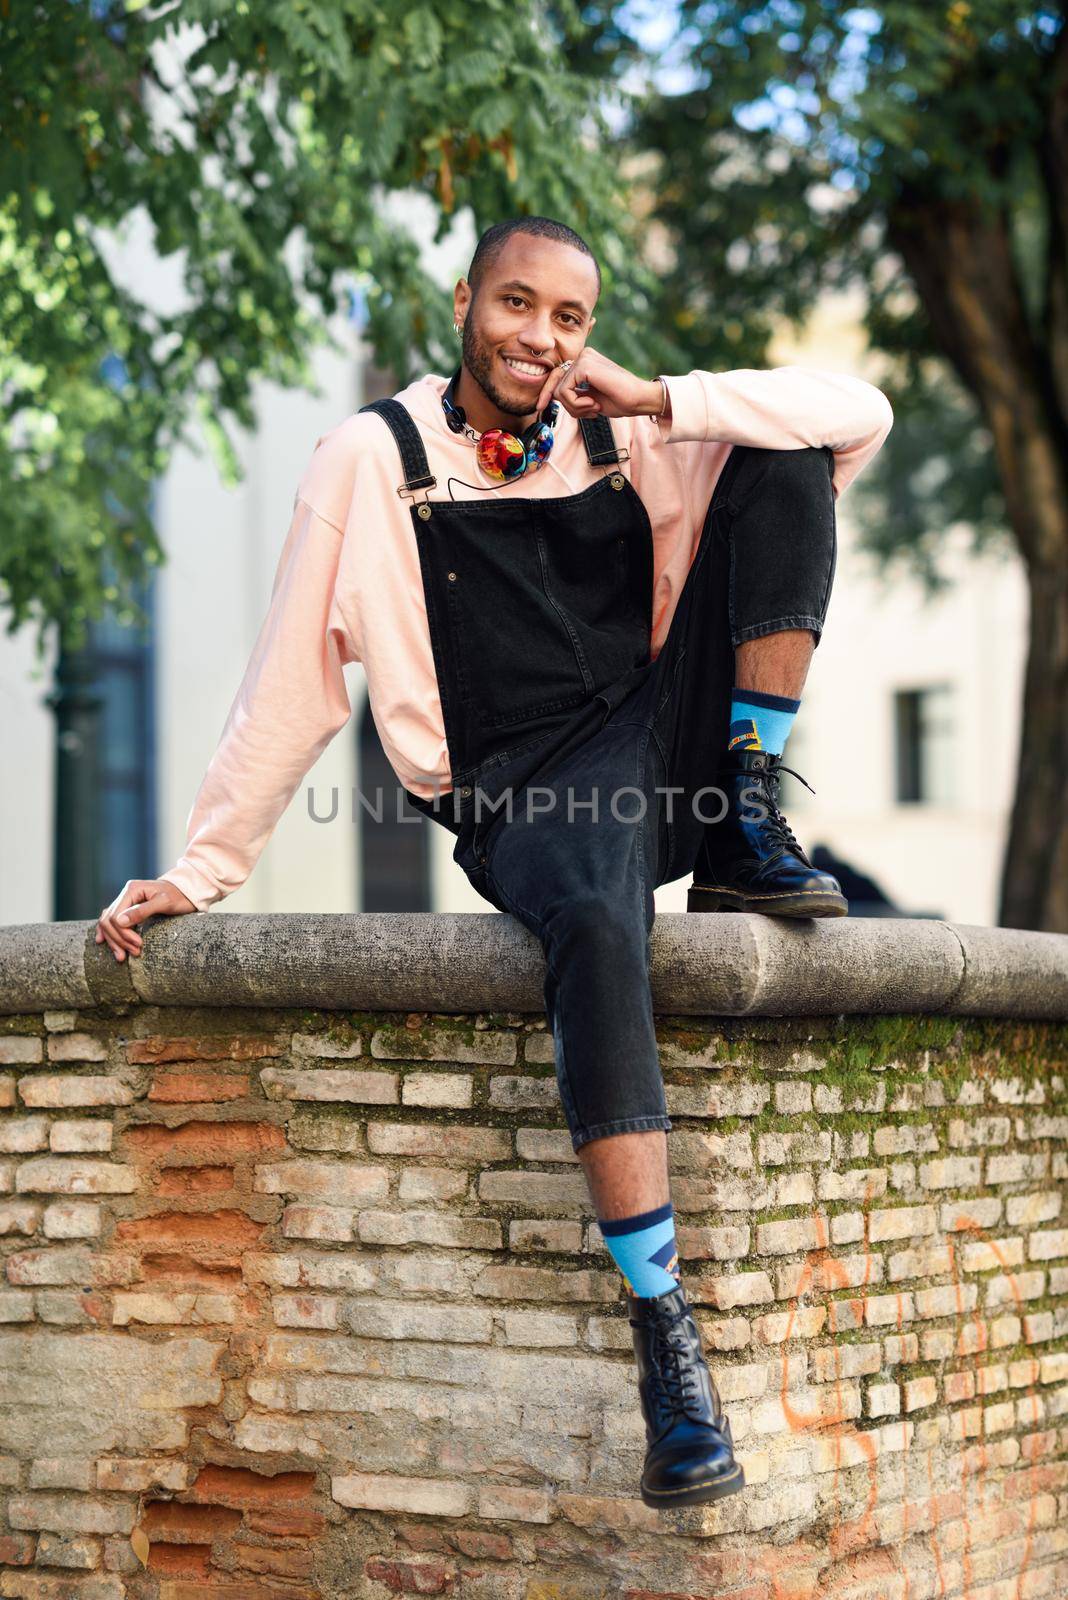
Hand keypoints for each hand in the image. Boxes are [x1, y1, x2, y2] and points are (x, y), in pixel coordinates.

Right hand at [95, 879, 196, 961]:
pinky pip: (111, 921)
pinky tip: (103, 942)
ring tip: (122, 957)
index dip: (123, 933)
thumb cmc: (179, 896)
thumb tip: (119, 922)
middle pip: (109, 920)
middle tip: (134, 953)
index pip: (115, 915)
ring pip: (108, 923)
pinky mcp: (128, 909)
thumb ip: (142, 911)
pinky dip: (108, 933)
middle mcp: (125, 894)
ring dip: (114, 941)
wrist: (187, 892)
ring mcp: (125, 901)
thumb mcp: (164, 902)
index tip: (138, 945)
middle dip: (119, 940)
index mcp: (131, 889)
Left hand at [534, 348, 664, 419]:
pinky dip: (577, 404)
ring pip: (559, 391)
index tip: (540, 407)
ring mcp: (583, 358)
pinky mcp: (584, 366)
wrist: (638, 399)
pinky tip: (594, 404)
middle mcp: (582, 355)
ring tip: (594, 408)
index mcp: (584, 361)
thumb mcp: (589, 398)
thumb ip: (572, 395)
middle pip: (555, 383)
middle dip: (565, 404)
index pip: (557, 376)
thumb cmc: (619, 400)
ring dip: (575, 408)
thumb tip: (553, 397)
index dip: (547, 392)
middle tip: (586, 413)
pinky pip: (565, 392)